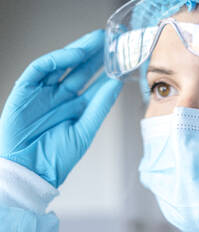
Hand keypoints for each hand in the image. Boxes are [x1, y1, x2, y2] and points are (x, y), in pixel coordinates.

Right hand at [0, 30, 122, 187]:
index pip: (94, 82)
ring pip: (61, 64)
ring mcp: (44, 92)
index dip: (107, 69)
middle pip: (80, 69)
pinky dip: (55, 60)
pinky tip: (73, 54)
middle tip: (110, 40)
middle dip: (95, 54)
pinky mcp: (25, 91)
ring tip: (96, 40)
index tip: (122, 57)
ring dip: (78, 50)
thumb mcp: (85, 129)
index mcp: (76, 107)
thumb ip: (100, 105)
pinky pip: (39, 69)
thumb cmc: (56, 157)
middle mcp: (61, 97)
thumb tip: (117, 83)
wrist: (30, 173)